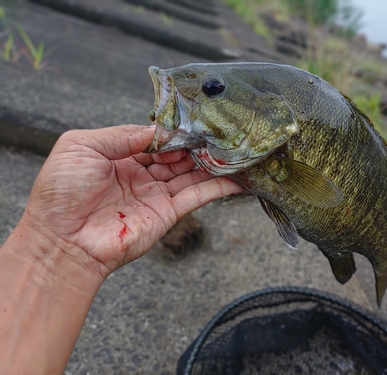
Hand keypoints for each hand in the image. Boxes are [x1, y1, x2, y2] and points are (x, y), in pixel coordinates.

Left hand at [20, 124, 243, 277]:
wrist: (62, 241)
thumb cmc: (60, 192)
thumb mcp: (81, 146)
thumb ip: (121, 135)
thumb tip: (158, 131)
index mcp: (118, 157)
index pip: (154, 139)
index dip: (172, 131)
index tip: (193, 121)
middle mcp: (140, 175)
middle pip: (176, 155)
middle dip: (196, 144)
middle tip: (219, 132)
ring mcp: (155, 195)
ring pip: (191, 174)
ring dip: (212, 163)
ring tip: (234, 149)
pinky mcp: (167, 214)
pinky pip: (197, 196)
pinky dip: (218, 188)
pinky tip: (237, 177)